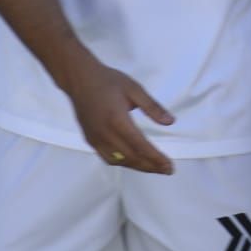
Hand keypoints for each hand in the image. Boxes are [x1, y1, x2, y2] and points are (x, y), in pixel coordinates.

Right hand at [60, 56, 175, 174]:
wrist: (80, 79)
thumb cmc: (109, 81)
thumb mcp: (135, 89)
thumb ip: (153, 107)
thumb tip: (170, 122)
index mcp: (117, 120)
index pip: (140, 146)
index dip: (156, 159)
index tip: (170, 166)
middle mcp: (105, 134)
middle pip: (131, 157)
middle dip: (151, 166)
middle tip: (168, 170)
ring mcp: (95, 139)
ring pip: (119, 161)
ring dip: (138, 167)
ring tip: (155, 168)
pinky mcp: (90, 140)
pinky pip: (107, 158)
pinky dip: (123, 163)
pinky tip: (134, 161)